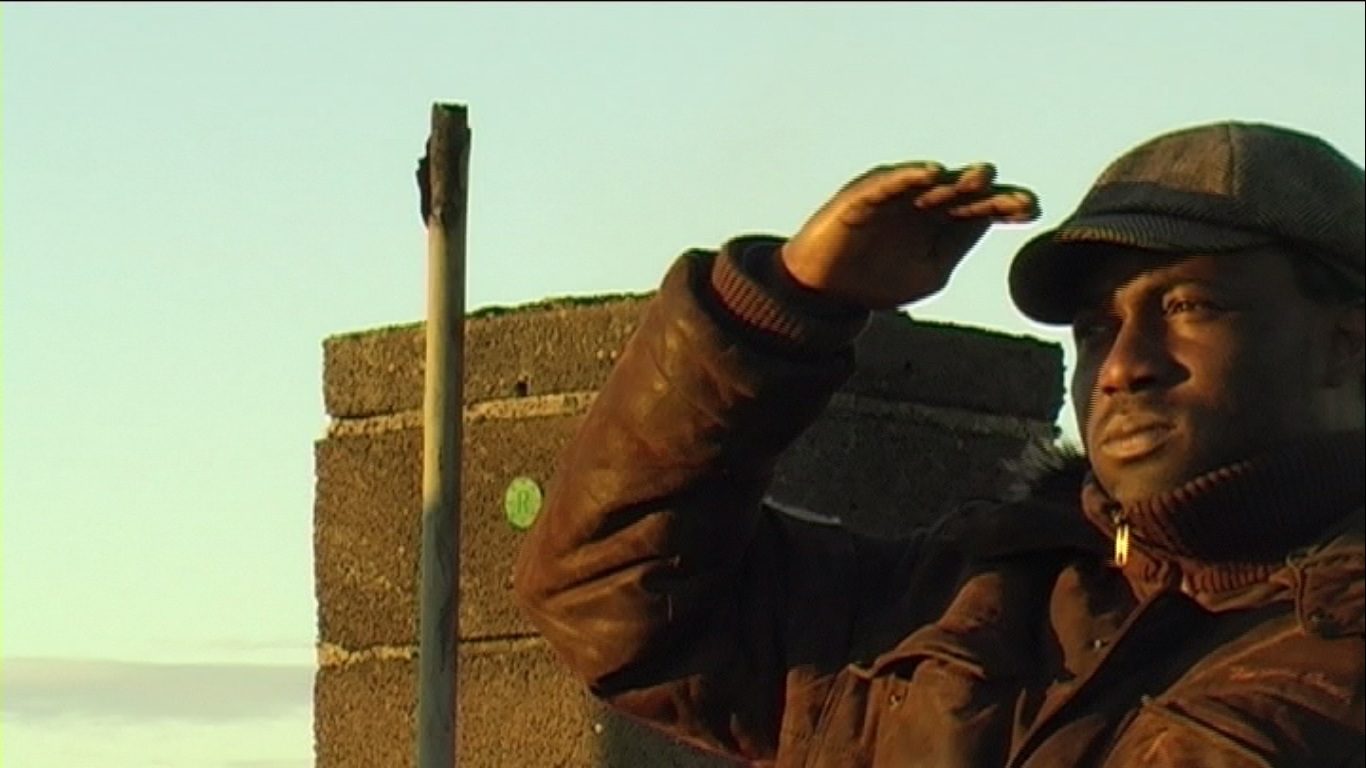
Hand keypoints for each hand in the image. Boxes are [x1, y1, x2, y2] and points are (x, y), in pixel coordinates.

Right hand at [780, 162, 1039, 309]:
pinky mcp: (864, 195)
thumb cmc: (876, 281)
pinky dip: (909, 175)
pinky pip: (890, 182)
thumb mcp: (929, 273)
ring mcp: (894, 196)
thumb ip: (957, 248)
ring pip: (932, 183)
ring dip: (957, 178)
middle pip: (963, 192)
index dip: (1007, 206)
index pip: (981, 209)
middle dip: (991, 193)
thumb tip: (989, 220)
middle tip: (1017, 198)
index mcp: (941, 221)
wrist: (823, 292)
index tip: (1032, 211)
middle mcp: (922, 202)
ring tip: (982, 177)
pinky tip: (932, 173)